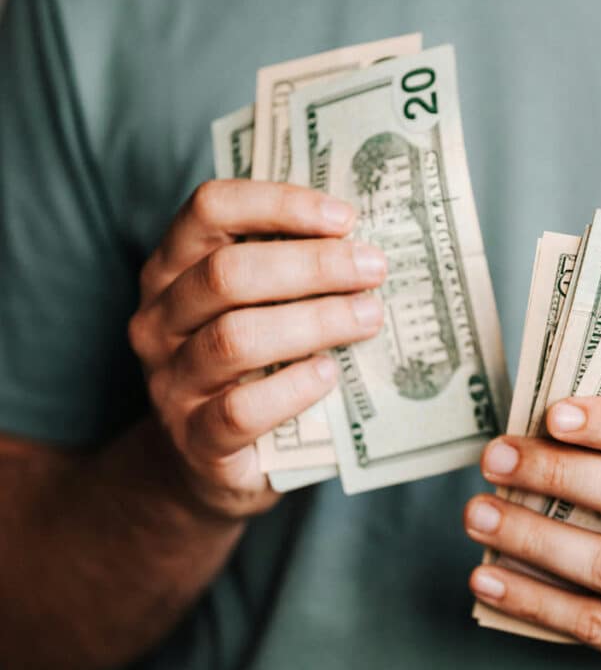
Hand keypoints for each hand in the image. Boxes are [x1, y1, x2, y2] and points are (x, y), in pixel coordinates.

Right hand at [128, 180, 386, 518]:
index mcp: (173, 269)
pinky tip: (329, 375)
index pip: (210, 209)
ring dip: (313, 322)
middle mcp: (159, 319)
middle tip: (373, 270)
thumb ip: (292, 272)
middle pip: (227, 274)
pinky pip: (240, 410)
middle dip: (312, 265)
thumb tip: (367, 244)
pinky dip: (292, 389)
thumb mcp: (259, 309)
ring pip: (234, 339)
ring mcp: (171, 382)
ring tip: (369, 318)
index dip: (279, 204)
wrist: (209, 466)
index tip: (345, 218)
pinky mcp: (195, 440)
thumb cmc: (251, 369)